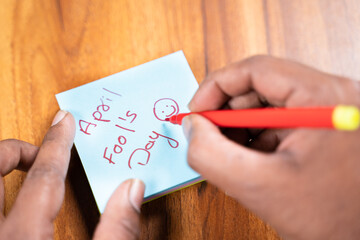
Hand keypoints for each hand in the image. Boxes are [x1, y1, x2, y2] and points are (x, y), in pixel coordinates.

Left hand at [0, 110, 144, 239]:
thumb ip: (116, 231)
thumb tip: (132, 188)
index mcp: (24, 238)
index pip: (44, 177)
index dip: (57, 145)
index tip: (64, 121)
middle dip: (15, 151)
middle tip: (39, 153)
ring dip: (3, 166)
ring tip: (27, 168)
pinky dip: (1, 188)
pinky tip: (17, 198)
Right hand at [185, 56, 359, 238]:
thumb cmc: (332, 219)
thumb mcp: (259, 187)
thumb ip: (210, 154)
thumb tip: (192, 127)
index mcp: (324, 98)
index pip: (255, 69)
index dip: (216, 87)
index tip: (196, 110)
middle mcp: (332, 95)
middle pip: (261, 84)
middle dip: (226, 111)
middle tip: (207, 134)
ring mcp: (330, 111)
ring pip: (268, 104)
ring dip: (241, 127)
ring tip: (231, 154)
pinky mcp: (326, 126)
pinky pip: (280, 120)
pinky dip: (258, 137)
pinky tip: (253, 160)